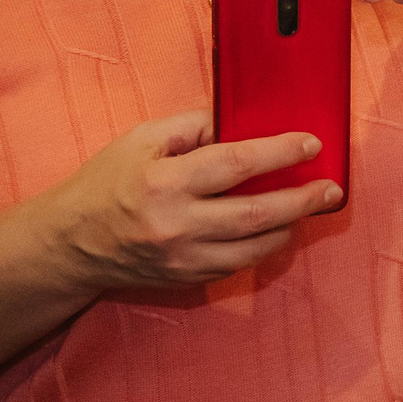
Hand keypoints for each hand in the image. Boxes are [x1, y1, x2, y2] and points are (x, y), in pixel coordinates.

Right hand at [40, 109, 341, 290]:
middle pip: (259, 214)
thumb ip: (193, 126)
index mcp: (165, 182)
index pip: (237, 164)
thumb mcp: (141, 139)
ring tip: (308, 207)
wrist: (71, 243)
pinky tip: (274, 228)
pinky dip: (263, 244)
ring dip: (290, 226)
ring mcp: (185, 258)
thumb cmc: (107, 183)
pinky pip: (241, 263)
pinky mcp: (190, 280)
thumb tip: (241, 122)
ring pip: (258, 247)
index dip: (281, 153)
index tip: (311, 144)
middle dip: (304, 199)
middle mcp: (178, 225)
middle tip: (331, 188)